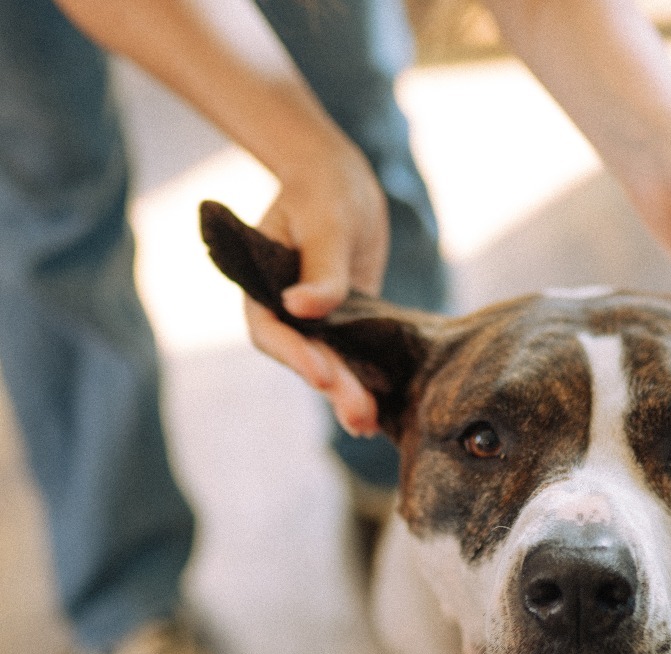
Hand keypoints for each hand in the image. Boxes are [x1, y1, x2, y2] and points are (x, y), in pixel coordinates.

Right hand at [244, 136, 389, 434]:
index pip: (271, 330)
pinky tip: (380, 414)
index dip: (294, 355)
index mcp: (263, 286)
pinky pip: (350, 360)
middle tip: (360, 413)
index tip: (321, 375)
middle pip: (303, 358)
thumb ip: (321, 268)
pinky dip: (364, 384)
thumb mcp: (326, 221)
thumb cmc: (325, 191)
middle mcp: (284, 311)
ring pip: (328, 367)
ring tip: (369, 425)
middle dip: (332, 386)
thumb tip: (302, 307)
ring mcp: (313, 323)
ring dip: (348, 396)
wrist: (341, 185)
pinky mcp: (342, 327)